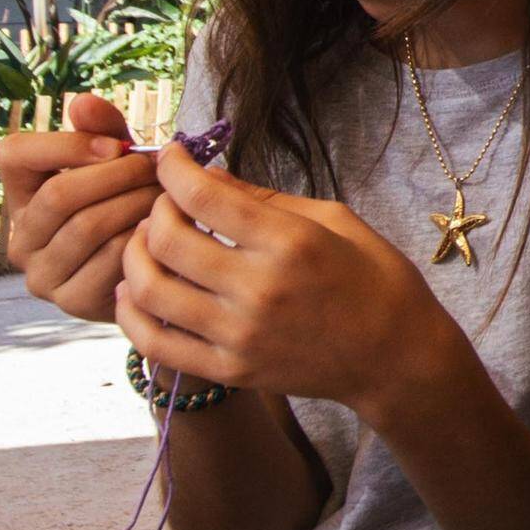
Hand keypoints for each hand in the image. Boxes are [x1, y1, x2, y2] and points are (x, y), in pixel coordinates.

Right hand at [2, 93, 160, 323]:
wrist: (157, 268)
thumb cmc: (132, 204)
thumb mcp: (120, 163)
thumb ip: (104, 130)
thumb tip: (82, 102)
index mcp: (22, 195)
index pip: (15, 154)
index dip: (67, 143)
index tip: (118, 144)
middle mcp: (21, 238)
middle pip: (58, 194)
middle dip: (116, 175)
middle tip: (157, 168)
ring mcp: (42, 275)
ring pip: (86, 226)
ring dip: (135, 204)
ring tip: (166, 194)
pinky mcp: (71, 301)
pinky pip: (109, 259)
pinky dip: (141, 238)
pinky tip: (163, 229)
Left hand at [114, 142, 447, 415]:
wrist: (397, 358)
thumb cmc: (375, 280)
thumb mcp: (335, 219)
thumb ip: (265, 200)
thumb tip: (208, 176)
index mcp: (290, 243)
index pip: (202, 195)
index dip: (173, 167)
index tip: (171, 157)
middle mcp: (260, 290)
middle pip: (166, 239)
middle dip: (154, 208)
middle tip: (165, 201)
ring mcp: (241, 336)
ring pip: (150, 290)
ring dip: (135, 257)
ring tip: (146, 243)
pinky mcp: (231, 371)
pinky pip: (156, 344)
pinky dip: (132, 315)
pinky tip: (135, 292)